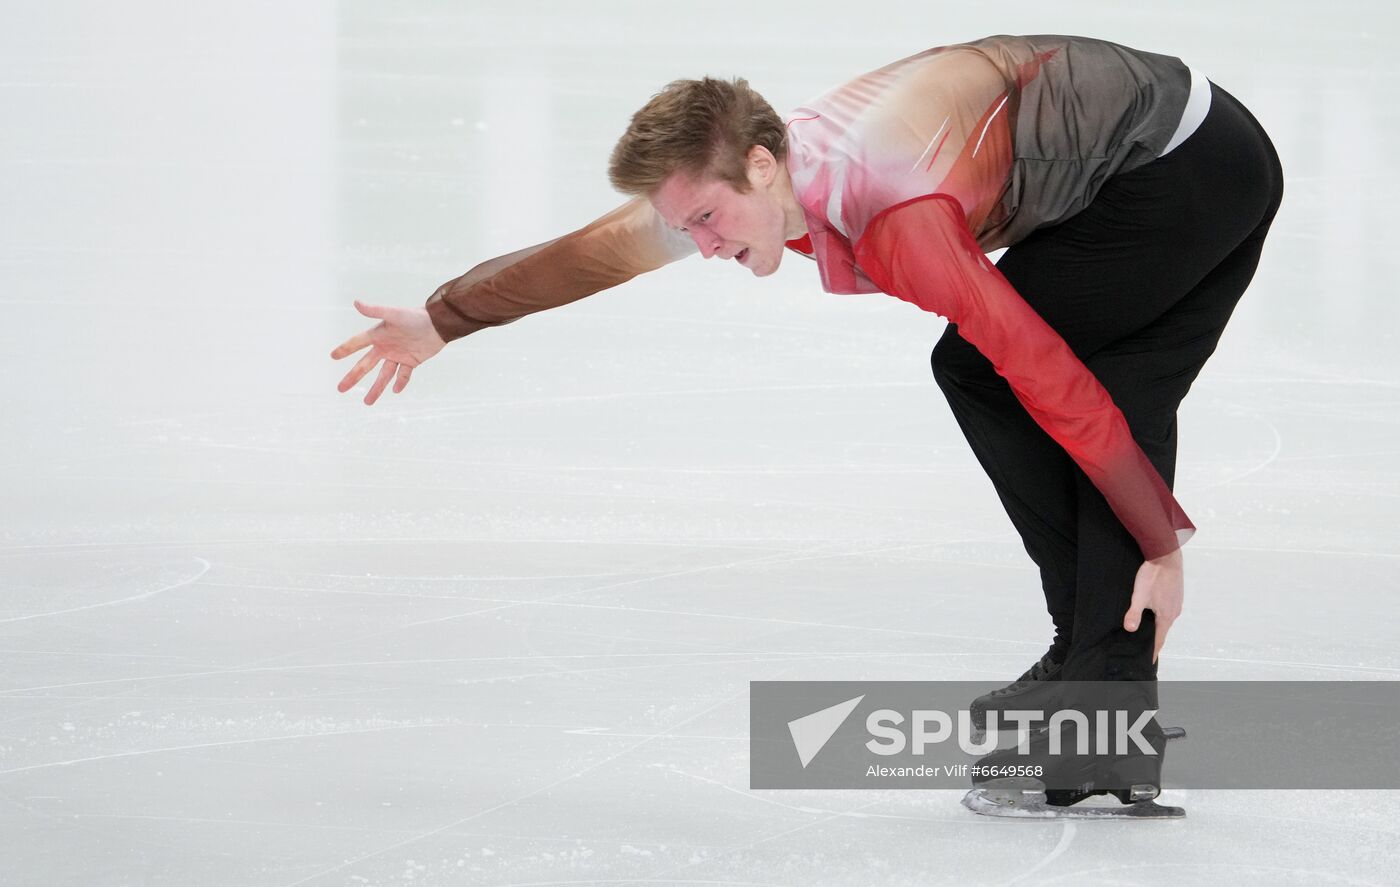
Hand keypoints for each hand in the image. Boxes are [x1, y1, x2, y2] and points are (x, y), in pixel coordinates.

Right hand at [330, 300, 445, 404]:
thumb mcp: (394, 314)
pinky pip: (403, 375)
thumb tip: (356, 302)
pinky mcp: (411, 361)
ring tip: (367, 402)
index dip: (345, 349)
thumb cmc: (415, 317)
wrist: (438, 324)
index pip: (357, 343)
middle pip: (365, 365)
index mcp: (378, 335)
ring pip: (384, 375)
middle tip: (341, 389)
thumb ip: (375, 311)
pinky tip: (395, 391)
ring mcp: (398, 355)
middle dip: (353, 377)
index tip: (333, 356)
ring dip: (376, 388)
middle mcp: (385, 347)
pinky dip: (400, 383)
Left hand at [1123, 549, 1183, 662]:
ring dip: (1158, 626)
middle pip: (1163, 630)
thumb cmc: (1154, 575)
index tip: (1150, 660)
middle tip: (1145, 647)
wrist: (1166, 555)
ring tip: (1148, 631)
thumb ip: (1134, 613)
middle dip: (1154, 639)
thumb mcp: (1140, 595)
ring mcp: (1177, 603)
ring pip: (1165, 619)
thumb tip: (1130, 629)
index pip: (1160, 639)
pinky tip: (1153, 612)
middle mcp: (1174, 612)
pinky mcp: (1176, 594)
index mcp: (1166, 616)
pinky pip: (1168, 610)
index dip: (1154, 650)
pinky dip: (1161, 615)